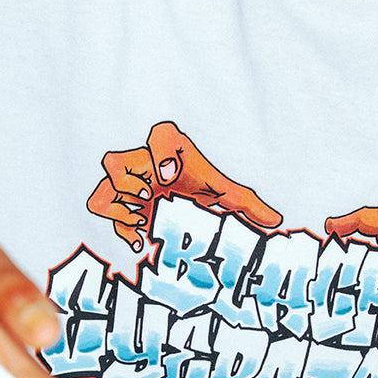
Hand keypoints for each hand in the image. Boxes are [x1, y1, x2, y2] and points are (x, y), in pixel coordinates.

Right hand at [87, 121, 281, 250]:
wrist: (181, 197)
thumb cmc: (202, 187)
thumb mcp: (228, 194)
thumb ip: (250, 204)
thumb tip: (276, 220)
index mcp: (171, 146)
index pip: (161, 136)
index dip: (161, 152)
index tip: (169, 174)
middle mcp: (143, 159)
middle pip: (117, 161)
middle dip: (131, 183)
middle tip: (152, 200)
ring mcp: (125, 182)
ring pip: (104, 187)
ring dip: (118, 207)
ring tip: (142, 221)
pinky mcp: (116, 202)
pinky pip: (101, 209)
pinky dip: (117, 226)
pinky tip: (141, 242)